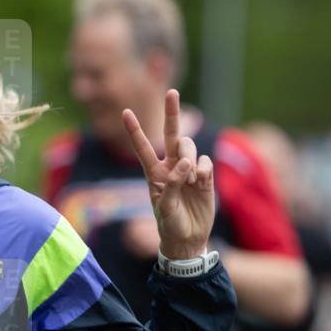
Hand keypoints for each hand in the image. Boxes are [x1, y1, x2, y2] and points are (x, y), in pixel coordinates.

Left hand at [122, 89, 213, 259]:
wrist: (188, 238)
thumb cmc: (170, 224)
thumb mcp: (166, 208)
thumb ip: (173, 184)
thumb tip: (186, 163)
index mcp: (154, 173)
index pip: (143, 147)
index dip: (135, 130)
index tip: (125, 112)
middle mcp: (170, 166)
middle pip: (171, 134)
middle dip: (171, 113)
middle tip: (171, 92)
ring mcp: (188, 169)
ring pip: (189, 146)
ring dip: (189, 157)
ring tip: (191, 179)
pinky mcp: (204, 175)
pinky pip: (204, 161)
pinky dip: (203, 169)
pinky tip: (201, 183)